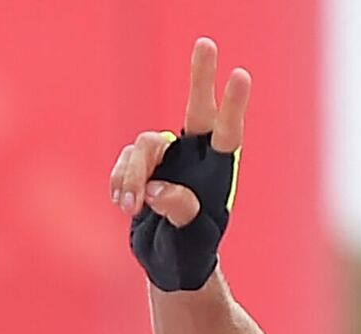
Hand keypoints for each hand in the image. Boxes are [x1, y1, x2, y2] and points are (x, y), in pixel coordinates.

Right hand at [112, 38, 250, 289]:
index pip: (227, 134)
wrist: (170, 262)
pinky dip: (119, 182)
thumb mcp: (190, 239)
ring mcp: (167, 161)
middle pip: (197, 110)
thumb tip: (158, 189)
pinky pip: (124, 162)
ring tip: (130, 208)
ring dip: (132, 175)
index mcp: (217, 174)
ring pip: (144, 146)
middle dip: (201, 77)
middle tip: (207, 43)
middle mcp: (194, 159)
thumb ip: (179, 212)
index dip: (233, 105)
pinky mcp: (141, 167)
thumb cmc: (191, 252)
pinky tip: (124, 206)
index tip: (241, 75)